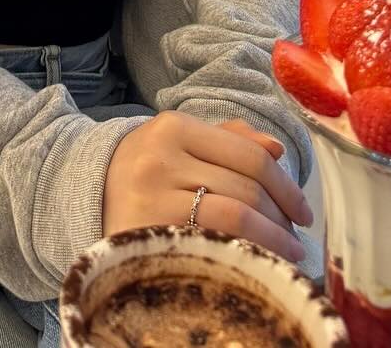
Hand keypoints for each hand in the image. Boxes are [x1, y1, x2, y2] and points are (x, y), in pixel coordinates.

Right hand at [101, 113, 312, 262]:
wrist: (86, 194)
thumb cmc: (147, 171)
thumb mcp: (181, 143)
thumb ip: (230, 141)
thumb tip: (277, 150)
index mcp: (174, 127)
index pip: (249, 156)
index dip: (287, 188)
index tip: (305, 214)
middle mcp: (161, 156)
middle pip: (246, 189)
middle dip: (282, 220)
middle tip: (297, 241)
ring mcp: (151, 196)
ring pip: (234, 217)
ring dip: (271, 241)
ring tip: (285, 257)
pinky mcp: (145, 233)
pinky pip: (210, 243)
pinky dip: (242, 254)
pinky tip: (255, 264)